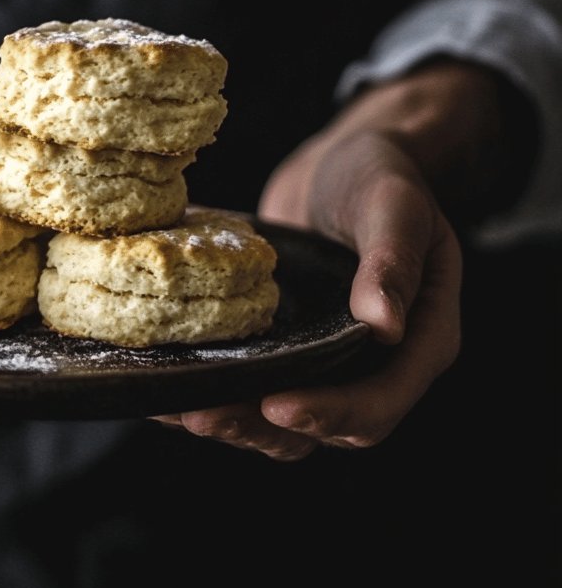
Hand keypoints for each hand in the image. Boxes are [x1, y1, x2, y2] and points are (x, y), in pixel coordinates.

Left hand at [148, 61, 512, 460]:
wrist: (339, 162)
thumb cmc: (379, 174)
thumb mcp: (393, 206)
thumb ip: (392, 262)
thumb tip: (386, 327)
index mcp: (421, 340)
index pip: (380, 401)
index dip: (331, 412)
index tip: (278, 405)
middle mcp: (374, 363)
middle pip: (324, 424)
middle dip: (263, 426)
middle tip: (205, 415)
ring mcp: (325, 357)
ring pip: (282, 418)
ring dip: (232, 420)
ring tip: (178, 410)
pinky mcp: (285, 344)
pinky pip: (254, 381)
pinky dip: (215, 390)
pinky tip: (167, 387)